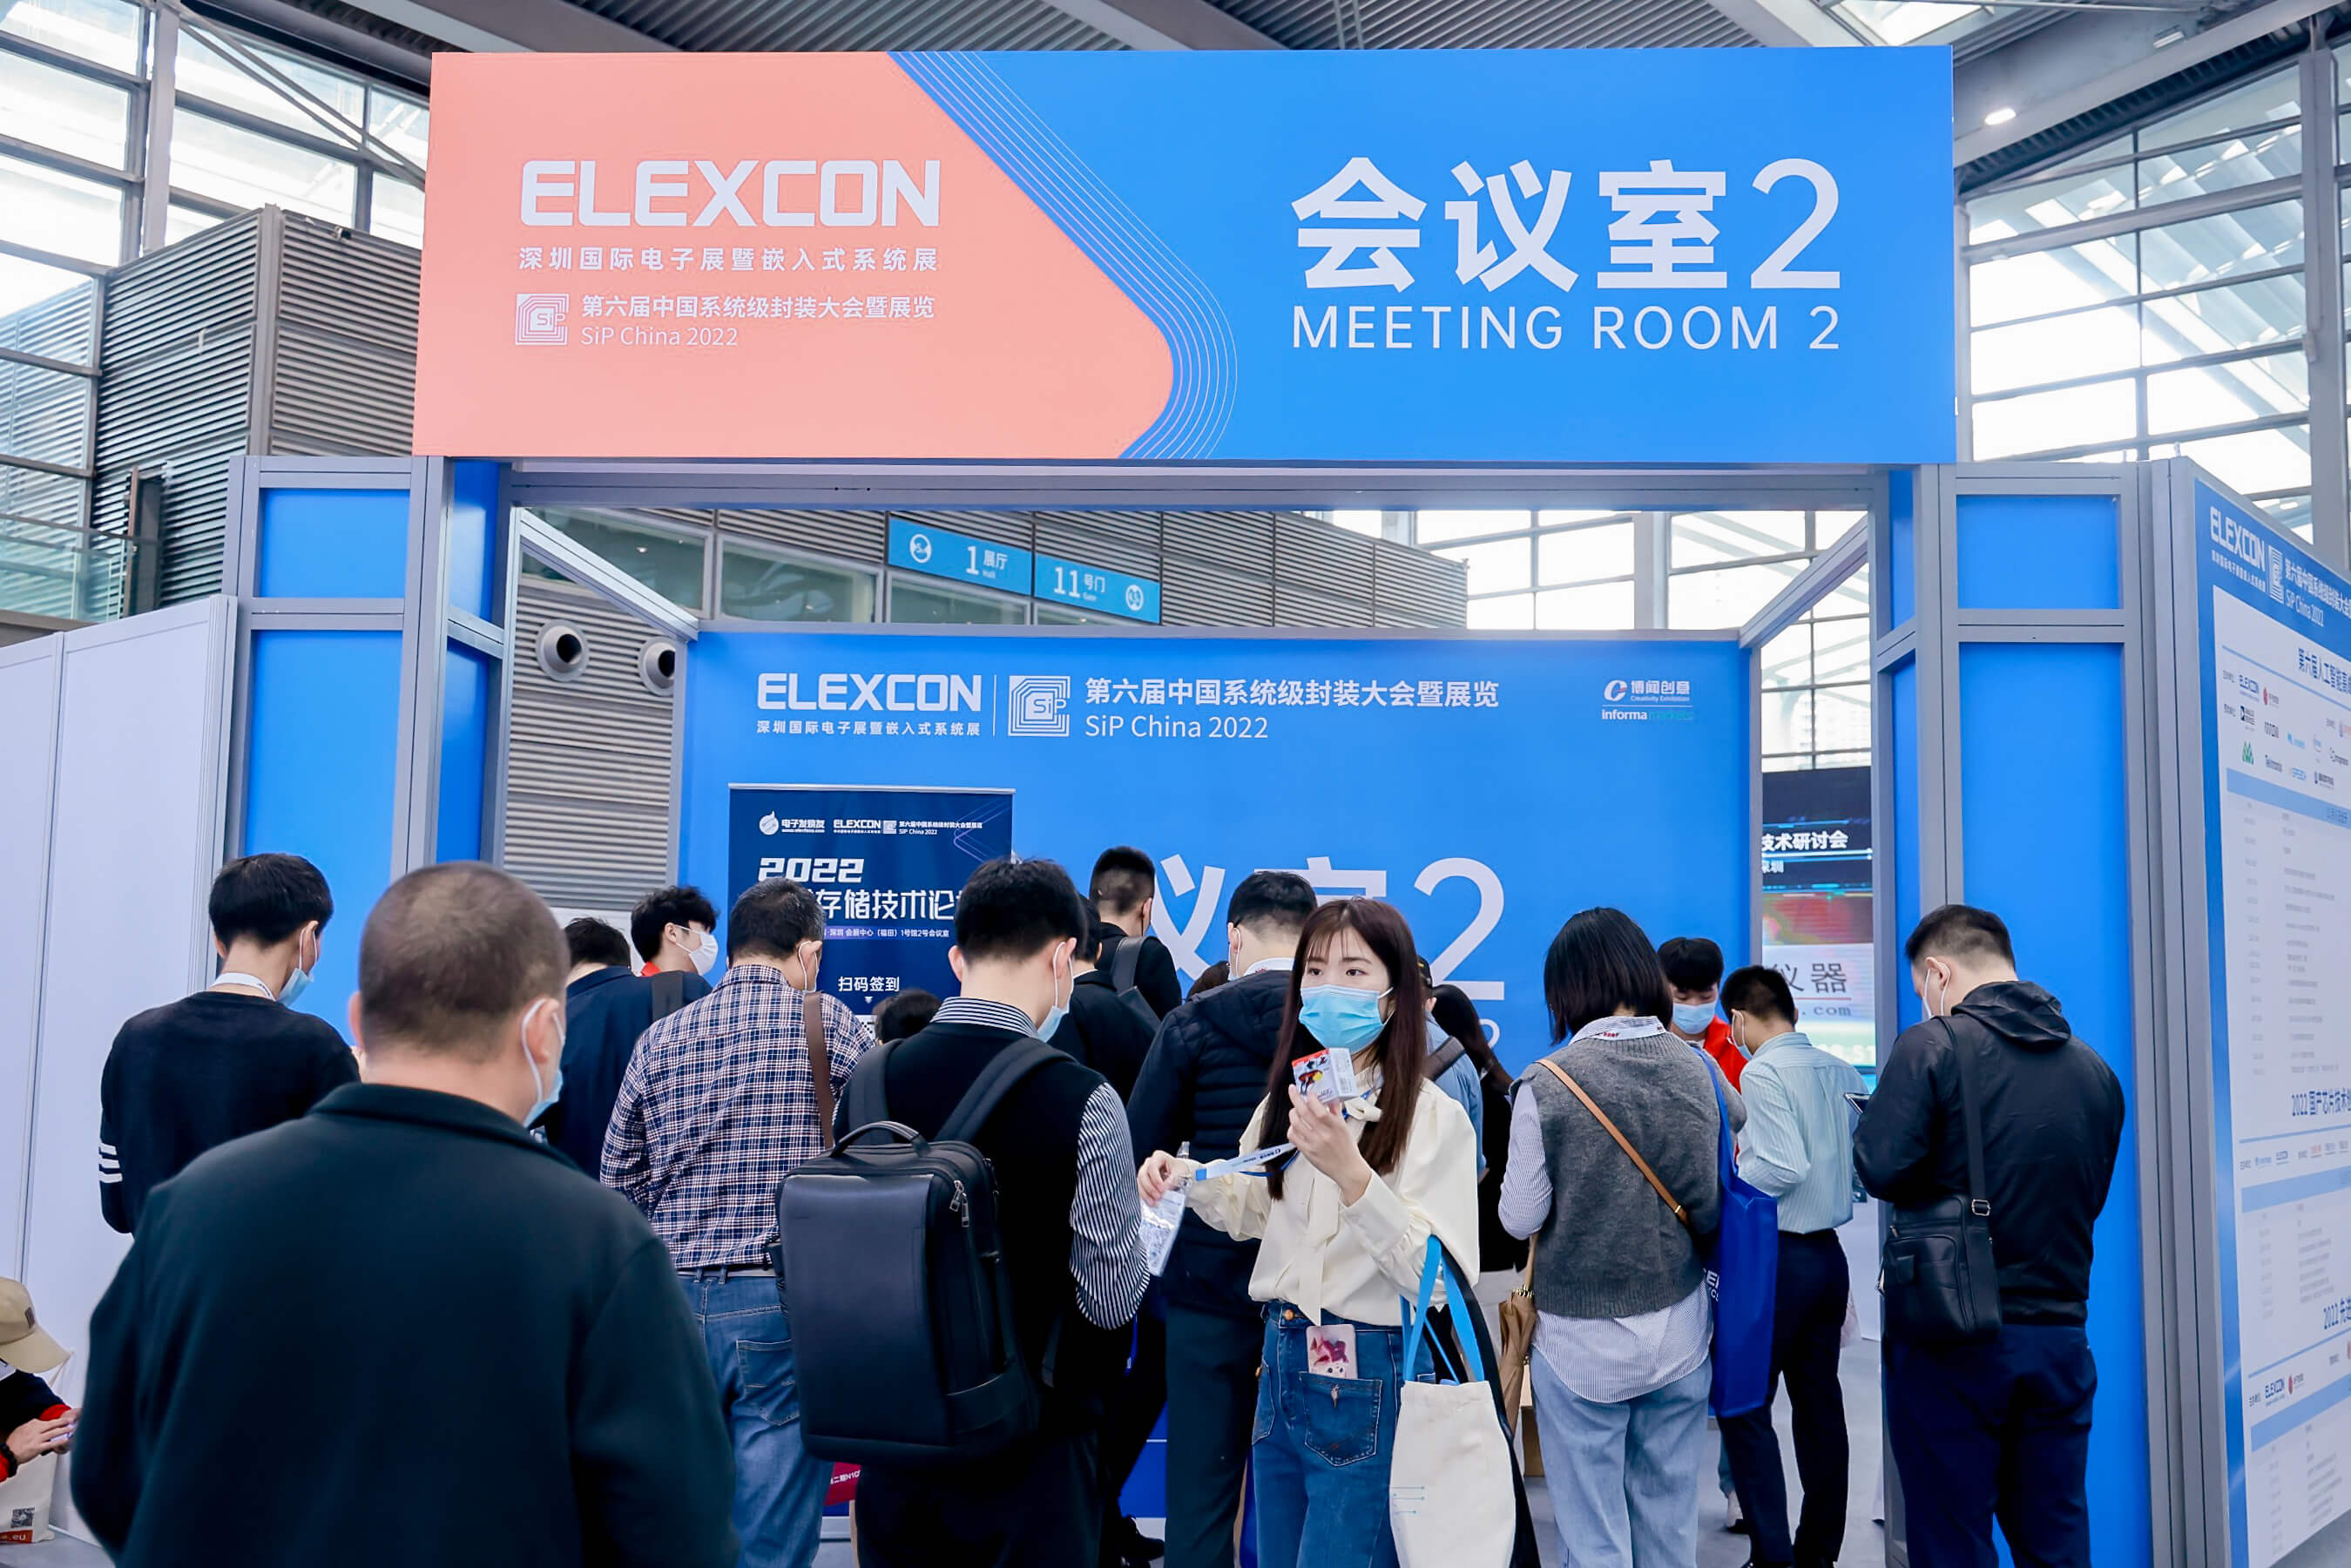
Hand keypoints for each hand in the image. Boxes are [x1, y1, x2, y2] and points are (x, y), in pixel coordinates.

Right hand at [6, 1414, 72, 1465]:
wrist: (8, 1454)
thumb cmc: (13, 1444)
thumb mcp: (21, 1430)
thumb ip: (31, 1427)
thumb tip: (40, 1425)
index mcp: (30, 1425)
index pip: (46, 1421)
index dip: (55, 1422)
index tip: (61, 1422)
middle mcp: (34, 1430)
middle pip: (52, 1424)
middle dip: (63, 1422)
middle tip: (71, 1420)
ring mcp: (37, 1439)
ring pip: (54, 1432)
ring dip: (64, 1430)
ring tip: (72, 1428)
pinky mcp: (38, 1447)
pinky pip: (51, 1443)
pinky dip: (60, 1441)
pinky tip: (66, 1439)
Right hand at [1138, 1151, 1195, 1204]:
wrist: (1180, 1172)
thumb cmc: (1179, 1169)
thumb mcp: (1179, 1173)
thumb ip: (1171, 1180)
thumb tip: (1164, 1190)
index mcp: (1158, 1156)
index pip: (1152, 1166)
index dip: (1155, 1178)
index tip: (1161, 1189)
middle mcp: (1149, 1162)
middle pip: (1143, 1174)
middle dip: (1150, 1187)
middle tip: (1158, 1197)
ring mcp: (1145, 1171)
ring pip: (1140, 1182)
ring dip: (1145, 1193)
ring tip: (1153, 1202)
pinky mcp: (1144, 1180)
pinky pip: (1140, 1187)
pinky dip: (1145, 1195)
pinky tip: (1150, 1202)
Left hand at [1287, 1088, 1371, 1202]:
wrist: (1347, 1170)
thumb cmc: (1347, 1149)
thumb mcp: (1344, 1128)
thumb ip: (1335, 1112)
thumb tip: (1331, 1098)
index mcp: (1335, 1127)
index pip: (1320, 1110)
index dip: (1311, 1098)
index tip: (1309, 1092)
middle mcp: (1324, 1135)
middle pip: (1304, 1113)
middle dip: (1296, 1098)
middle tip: (1293, 1090)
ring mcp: (1314, 1144)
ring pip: (1296, 1123)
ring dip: (1293, 1113)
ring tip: (1295, 1109)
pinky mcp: (1307, 1152)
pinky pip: (1293, 1137)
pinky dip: (1291, 1128)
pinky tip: (1295, 1126)